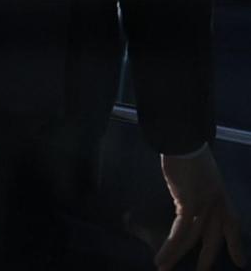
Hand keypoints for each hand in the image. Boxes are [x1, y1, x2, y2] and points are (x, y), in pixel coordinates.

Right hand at [155, 148, 245, 270]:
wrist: (184, 142)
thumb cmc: (189, 153)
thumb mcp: (202, 174)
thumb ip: (200, 188)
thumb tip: (189, 194)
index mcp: (222, 196)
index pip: (232, 224)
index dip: (235, 244)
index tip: (240, 262)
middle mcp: (217, 204)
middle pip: (214, 237)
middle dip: (208, 257)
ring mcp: (204, 205)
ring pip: (193, 238)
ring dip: (178, 255)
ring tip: (165, 268)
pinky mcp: (189, 204)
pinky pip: (180, 232)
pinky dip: (170, 246)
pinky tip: (162, 257)